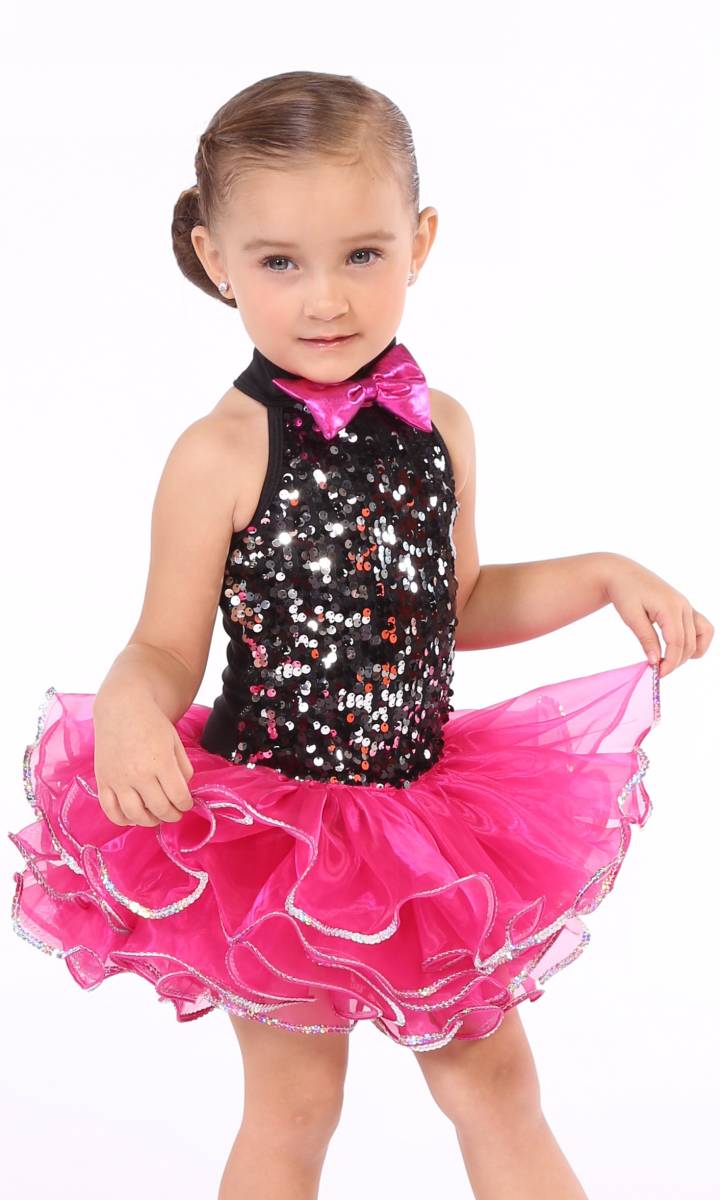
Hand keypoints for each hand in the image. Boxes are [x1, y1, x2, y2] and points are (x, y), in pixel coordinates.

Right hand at [93, 693, 194, 826]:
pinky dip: (123, 820)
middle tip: (175, 812)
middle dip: (172, 815)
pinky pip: (111, 810)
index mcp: (161, 762)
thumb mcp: (175, 742)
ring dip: (150, 821)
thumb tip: (183, 791)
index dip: (186, 804)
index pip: (178, 797)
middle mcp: (138, 774)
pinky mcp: (103, 781)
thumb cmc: (152, 723)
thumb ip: (183, 768)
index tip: (186, 803)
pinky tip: (133, 817)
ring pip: (136, 815)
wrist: (121, 708)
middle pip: (160, 809)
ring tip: (156, 816)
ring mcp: (118, 779)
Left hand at [603, 555, 713, 678]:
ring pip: (702, 635)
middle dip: (676, 661)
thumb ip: (646, 639)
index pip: (677, 642)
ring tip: (669, 659)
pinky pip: (701, 626)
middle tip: (657, 669)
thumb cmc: (624, 592)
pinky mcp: (685, 607)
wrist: (622, 573)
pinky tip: (680, 648)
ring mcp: (687, 606)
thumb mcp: (631, 617)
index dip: (670, 662)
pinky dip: (696, 640)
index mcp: (670, 606)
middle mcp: (684, 606)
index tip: (657, 674)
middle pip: (689, 643)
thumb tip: (656, 661)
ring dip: (689, 652)